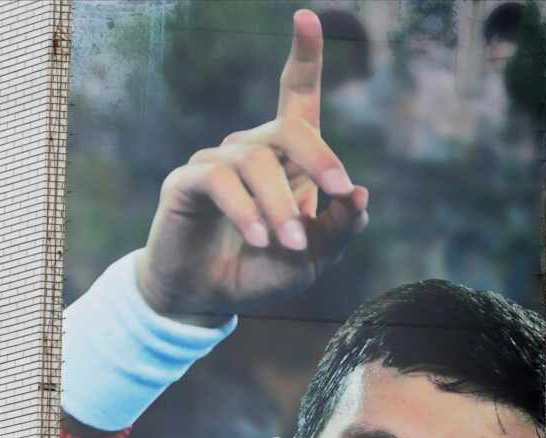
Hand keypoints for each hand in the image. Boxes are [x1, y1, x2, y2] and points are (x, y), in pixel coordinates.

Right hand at [135, 9, 369, 323]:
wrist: (206, 301)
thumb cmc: (261, 273)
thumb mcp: (313, 258)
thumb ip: (339, 230)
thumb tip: (360, 195)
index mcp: (286, 160)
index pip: (296, 96)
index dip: (303, 56)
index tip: (305, 16)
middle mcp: (251, 150)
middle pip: (288, 127)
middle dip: (319, 157)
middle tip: (339, 191)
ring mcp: (215, 163)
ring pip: (256, 161)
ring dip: (280, 205)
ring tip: (287, 245)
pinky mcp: (186, 183)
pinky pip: (220, 180)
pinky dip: (245, 211)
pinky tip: (258, 239)